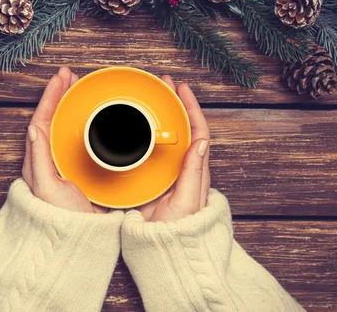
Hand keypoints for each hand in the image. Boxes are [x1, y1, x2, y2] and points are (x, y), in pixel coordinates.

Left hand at [22, 67, 105, 212]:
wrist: (75, 242)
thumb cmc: (58, 219)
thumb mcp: (46, 188)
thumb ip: (39, 159)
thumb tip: (34, 127)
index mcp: (40, 160)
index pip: (42, 120)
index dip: (50, 96)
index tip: (61, 77)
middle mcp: (52, 159)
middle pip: (55, 119)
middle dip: (62, 95)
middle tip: (72, 76)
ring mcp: (69, 164)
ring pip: (70, 128)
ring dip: (74, 106)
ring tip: (82, 89)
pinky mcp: (85, 171)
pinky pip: (87, 142)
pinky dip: (92, 125)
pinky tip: (102, 118)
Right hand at [137, 76, 210, 221]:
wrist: (164, 252)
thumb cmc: (179, 231)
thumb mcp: (187, 201)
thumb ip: (194, 173)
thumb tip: (202, 141)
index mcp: (195, 170)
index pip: (198, 131)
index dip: (191, 107)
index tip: (181, 88)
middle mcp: (183, 168)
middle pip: (183, 128)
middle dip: (175, 103)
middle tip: (163, 85)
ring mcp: (167, 173)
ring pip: (167, 137)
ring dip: (162, 115)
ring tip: (150, 98)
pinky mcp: (153, 180)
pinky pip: (152, 152)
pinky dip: (146, 134)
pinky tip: (133, 127)